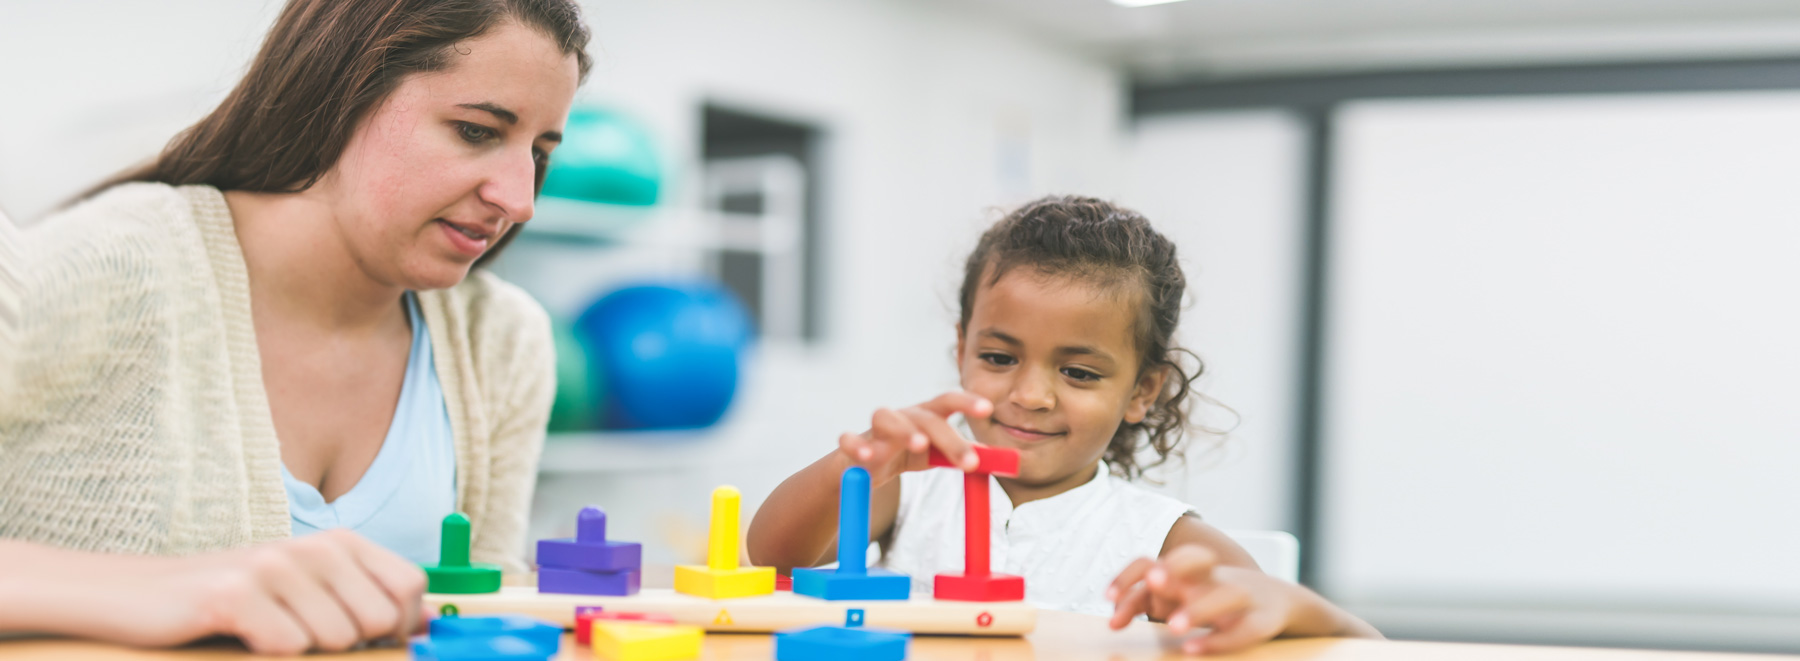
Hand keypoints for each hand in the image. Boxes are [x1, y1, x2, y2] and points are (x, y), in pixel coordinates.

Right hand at [118, 530, 425, 653]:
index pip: (410, 587)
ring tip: (265, 632)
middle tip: (299, 635)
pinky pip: (287, 647)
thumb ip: (367, 601)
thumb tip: (431, 620)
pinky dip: (266, 653)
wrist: (138, 596)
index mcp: (339, 543)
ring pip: (335, 638)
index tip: (369, 641)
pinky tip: (238, 636)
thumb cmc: (235, 604)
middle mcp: (314, 546)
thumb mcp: (309, 593)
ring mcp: (275, 566)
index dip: (400, 626)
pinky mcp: (235, 594)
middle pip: (378, 620)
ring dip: (301, 651)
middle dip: (348, 645)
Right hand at [837, 391, 991, 484]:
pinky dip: (855, 446)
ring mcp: (873, 431)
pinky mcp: (849, 448)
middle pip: (925, 417)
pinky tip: (866, 458)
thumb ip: (963, 453)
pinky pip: (848, 442)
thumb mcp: (935, 454)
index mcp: (925, 416)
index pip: (948, 402)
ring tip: (919, 445)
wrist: (857, 468)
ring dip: (903, 430)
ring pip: (885, 417)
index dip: (967, 402)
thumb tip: (1000, 457)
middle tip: (969, 462)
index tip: (988, 409)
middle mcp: (901, 417)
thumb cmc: (902, 454)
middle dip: (948, 437)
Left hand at [1107, 545, 1299, 654]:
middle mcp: (1214, 577)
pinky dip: (1219, 640)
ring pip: (1224, 593)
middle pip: (1196, 559)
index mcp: (1189, 571)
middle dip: (1174, 568)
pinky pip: (1244, 629)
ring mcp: (1242, 595)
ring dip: (1198, 609)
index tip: (1108, 598)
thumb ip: (1153, 601)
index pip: (1156, 561)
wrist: (1281, 599)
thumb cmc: (1218, 597)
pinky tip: (1193, 650)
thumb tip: (1114, 618)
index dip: (1130, 576)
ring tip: (1174, 628)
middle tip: (1154, 583)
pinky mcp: (1263, 620)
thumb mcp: (1185, 594)